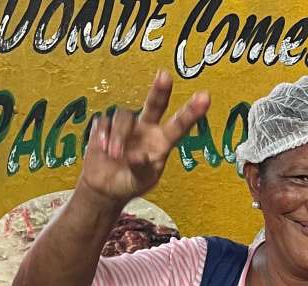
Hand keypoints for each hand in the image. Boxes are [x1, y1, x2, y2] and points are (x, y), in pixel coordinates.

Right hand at [79, 69, 209, 205]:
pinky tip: (102, 149)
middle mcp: (146, 128)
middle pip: (155, 104)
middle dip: (160, 90)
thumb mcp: (141, 181)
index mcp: (162, 142)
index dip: (192, 112)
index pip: (179, 125)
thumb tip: (138, 156)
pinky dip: (103, 135)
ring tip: (115, 155)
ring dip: (118, 136)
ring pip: (123, 116)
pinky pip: (104, 121)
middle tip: (165, 76)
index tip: (205, 97)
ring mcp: (127, 126)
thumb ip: (142, 168)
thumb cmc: (130, 182)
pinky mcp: (105, 126)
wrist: (105, 187)